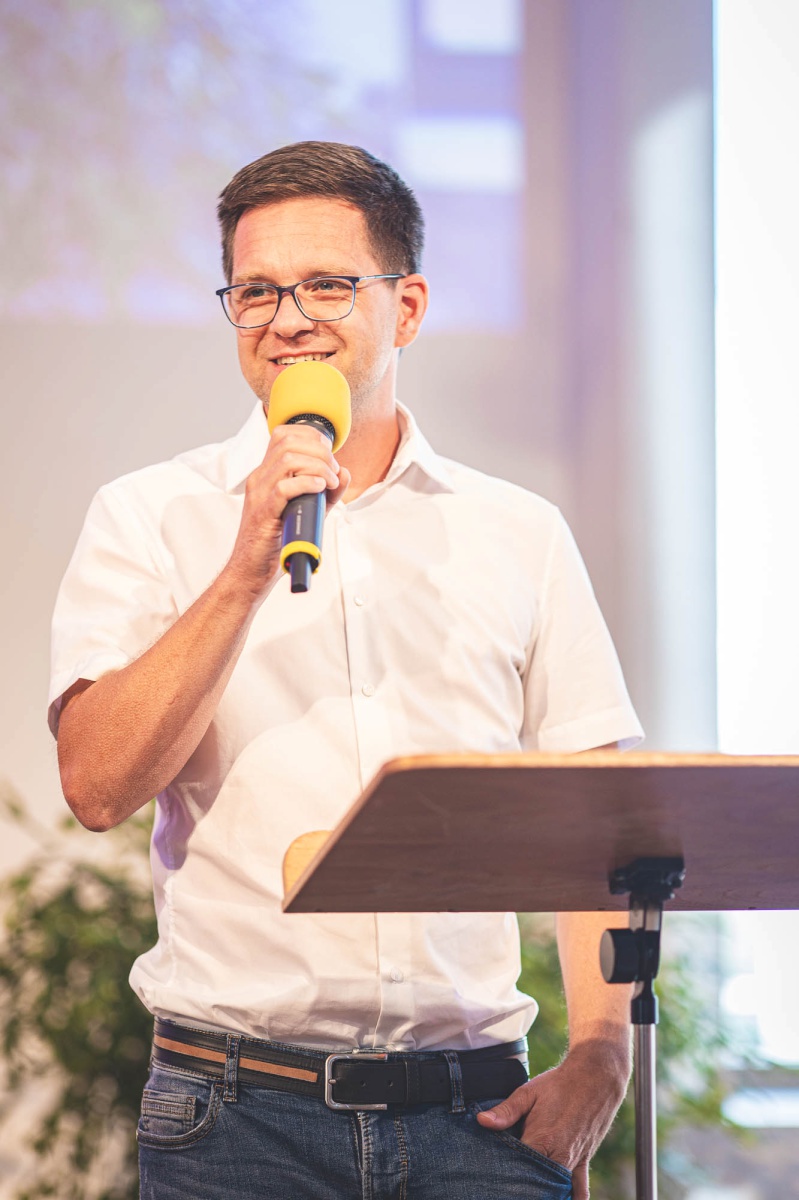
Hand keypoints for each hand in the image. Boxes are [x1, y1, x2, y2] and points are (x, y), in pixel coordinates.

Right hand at [227, 423, 350, 597]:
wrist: (252, 569)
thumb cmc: (275, 540)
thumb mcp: (306, 510)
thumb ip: (326, 491)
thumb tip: (344, 472)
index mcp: (266, 473)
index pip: (283, 434)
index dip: (311, 436)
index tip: (329, 453)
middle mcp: (260, 478)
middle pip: (288, 441)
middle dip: (319, 450)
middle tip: (333, 470)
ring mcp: (259, 493)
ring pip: (287, 460)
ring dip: (318, 466)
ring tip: (330, 482)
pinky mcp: (263, 512)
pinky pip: (284, 487)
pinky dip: (306, 483)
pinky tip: (319, 489)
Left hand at [476, 1039, 629, 1199]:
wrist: (596, 1077)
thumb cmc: (559, 1084)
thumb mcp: (529, 1092)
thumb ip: (506, 1111)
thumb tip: (481, 1121)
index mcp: (541, 1141)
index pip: (517, 1168)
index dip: (504, 1172)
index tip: (493, 1175)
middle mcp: (559, 1157)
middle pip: (535, 1182)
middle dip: (521, 1186)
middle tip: (506, 1187)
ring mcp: (574, 1161)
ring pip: (555, 1187)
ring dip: (543, 1190)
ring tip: (527, 1192)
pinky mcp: (584, 1160)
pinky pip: (580, 1188)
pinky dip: (572, 1197)